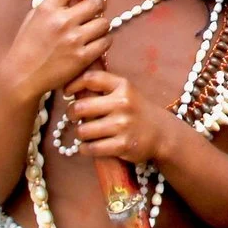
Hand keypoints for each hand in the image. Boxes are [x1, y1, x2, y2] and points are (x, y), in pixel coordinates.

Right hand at [4, 0, 108, 98]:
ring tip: (93, 30)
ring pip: (104, 22)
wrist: (22, 76)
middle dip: (96, 6)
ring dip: (101, 25)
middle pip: (95, 3)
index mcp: (47, 8)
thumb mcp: (33, 18)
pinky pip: (105, 42)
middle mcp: (62, 21)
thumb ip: (52, 5)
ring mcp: (74, 39)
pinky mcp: (83, 57)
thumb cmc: (26, 46)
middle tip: (92, 12)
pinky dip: (103, 41)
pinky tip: (95, 43)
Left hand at [62, 70, 183, 165]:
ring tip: (84, 133)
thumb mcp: (126, 91)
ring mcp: (123, 125)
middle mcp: (123, 104)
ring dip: (80, 134)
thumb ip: (104, 85)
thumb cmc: (136, 110)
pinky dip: (85, 149)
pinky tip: (87, 147)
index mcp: (123, 86)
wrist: (161, 133)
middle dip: (72, 114)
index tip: (67, 93)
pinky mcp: (123, 145)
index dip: (73, 84)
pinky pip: (92, 148)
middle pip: (81, 107)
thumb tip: (72, 82)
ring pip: (83, 131)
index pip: (90, 79)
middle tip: (74, 117)